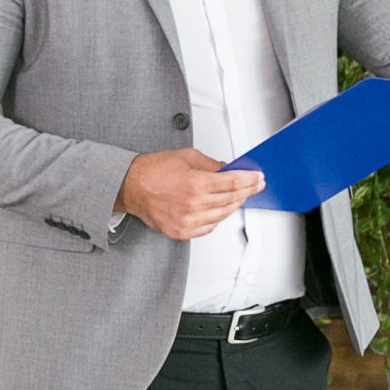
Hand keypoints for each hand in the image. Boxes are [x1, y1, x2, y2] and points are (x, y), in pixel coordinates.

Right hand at [119, 146, 262, 238]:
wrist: (131, 187)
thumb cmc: (154, 171)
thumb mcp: (187, 157)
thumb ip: (211, 164)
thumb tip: (228, 169)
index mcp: (196, 183)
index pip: (233, 183)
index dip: (250, 180)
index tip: (258, 178)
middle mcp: (193, 205)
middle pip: (231, 200)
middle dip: (246, 191)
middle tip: (254, 186)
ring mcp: (188, 221)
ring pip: (222, 215)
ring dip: (233, 205)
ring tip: (238, 196)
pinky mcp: (182, 231)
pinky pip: (209, 227)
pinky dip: (218, 218)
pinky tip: (219, 209)